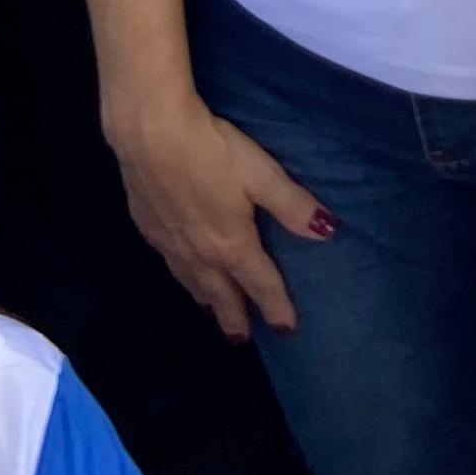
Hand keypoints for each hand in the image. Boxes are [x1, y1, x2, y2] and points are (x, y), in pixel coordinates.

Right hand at [107, 94, 330, 342]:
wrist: (149, 134)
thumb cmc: (212, 151)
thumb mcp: (261, 174)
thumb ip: (293, 205)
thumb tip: (328, 232)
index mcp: (231, 245)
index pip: (260, 284)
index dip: (276, 308)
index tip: (287, 330)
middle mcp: (199, 254)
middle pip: (220, 294)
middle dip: (234, 318)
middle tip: (241, 340)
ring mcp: (169, 243)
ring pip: (191, 283)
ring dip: (206, 300)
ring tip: (213, 310)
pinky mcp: (147, 228)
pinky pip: (170, 265)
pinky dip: (182, 277)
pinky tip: (181, 269)